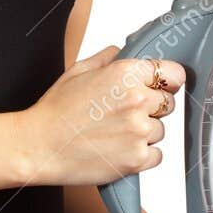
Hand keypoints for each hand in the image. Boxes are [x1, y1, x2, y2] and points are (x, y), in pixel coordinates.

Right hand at [19, 45, 186, 186]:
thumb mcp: (79, 70)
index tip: (160, 87)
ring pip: (161, 130)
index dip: (167, 81)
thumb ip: (109, 57)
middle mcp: (137, 100)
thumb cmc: (55, 110)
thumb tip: (127, 52)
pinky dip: (142, 155)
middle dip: (152, 107)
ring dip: (145, 132)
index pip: (174, 74)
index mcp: (125, 74)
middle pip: (169, 103)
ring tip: (115, 132)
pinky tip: (118, 149)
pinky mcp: (137, 159)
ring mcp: (138, 131)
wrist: (38, 146)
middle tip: (124, 113)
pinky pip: (156, 155)